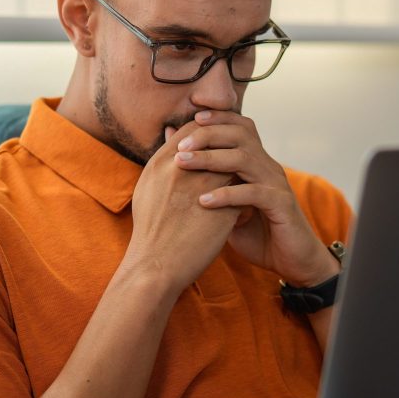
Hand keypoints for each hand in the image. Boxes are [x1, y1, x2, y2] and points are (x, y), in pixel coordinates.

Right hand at [123, 122, 241, 289]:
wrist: (155, 267)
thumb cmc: (150, 230)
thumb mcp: (149, 187)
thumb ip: (163, 159)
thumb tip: (172, 132)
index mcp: (162, 163)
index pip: (192, 130)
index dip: (208, 131)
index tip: (218, 138)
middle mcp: (182, 171)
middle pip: (215, 140)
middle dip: (228, 141)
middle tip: (238, 148)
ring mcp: (204, 189)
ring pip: (233, 162)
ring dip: (241, 164)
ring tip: (246, 172)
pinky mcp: (223, 210)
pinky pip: (243, 190)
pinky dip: (246, 190)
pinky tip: (249, 199)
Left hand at [172, 110, 337, 285]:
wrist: (293, 262)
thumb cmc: (258, 235)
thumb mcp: (227, 208)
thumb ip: (210, 186)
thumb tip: (178, 162)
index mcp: (258, 163)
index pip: (240, 126)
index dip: (216, 117)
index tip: (188, 120)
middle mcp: (268, 167)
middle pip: (240, 134)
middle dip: (207, 134)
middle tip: (179, 146)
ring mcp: (276, 184)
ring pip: (244, 158)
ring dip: (210, 158)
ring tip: (183, 163)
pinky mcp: (282, 205)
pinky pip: (253, 193)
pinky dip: (226, 195)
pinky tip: (203, 201)